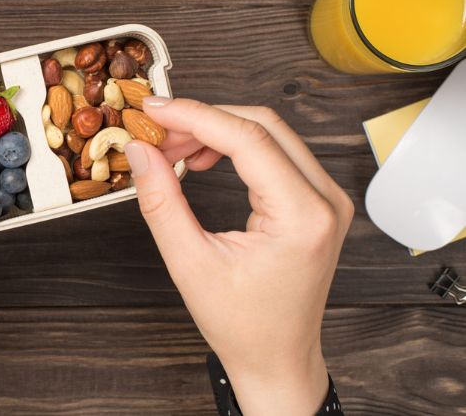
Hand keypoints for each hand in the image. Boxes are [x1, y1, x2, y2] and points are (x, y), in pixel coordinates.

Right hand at [124, 98, 352, 415]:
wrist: (276, 357)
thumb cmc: (242, 324)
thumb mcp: (189, 263)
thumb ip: (161, 202)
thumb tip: (140, 152)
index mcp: (302, 216)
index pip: (247, 138)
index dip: (195, 116)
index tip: (154, 110)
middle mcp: (324, 200)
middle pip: (262, 125)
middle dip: (203, 120)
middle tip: (157, 132)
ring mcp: (326, 198)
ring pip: (269, 133)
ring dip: (218, 131)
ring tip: (173, 150)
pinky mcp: (317, 201)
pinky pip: (276, 153)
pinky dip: (235, 147)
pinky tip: (203, 160)